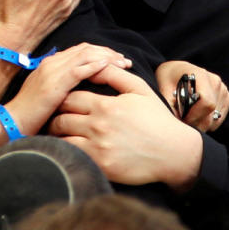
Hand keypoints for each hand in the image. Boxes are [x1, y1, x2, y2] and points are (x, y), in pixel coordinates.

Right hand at [4, 43, 130, 135]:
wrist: (13, 120)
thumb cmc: (31, 112)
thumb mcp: (47, 93)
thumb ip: (61, 85)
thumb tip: (79, 86)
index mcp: (51, 63)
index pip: (81, 50)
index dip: (101, 52)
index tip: (117, 60)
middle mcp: (52, 62)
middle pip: (86, 49)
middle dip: (108, 52)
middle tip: (125, 60)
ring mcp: (53, 71)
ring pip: (85, 55)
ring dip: (106, 57)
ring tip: (122, 63)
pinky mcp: (55, 83)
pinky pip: (79, 70)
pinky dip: (95, 66)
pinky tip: (109, 67)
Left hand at [50, 65, 201, 188]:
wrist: (176, 154)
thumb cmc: (157, 120)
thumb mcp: (139, 90)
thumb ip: (114, 75)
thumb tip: (94, 64)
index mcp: (105, 106)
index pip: (69, 98)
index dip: (61, 98)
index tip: (59, 101)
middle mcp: (98, 125)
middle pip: (60, 118)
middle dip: (54, 117)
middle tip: (52, 119)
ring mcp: (98, 147)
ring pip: (61, 138)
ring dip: (56, 136)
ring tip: (56, 134)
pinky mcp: (100, 165)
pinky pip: (71, 156)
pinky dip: (64, 152)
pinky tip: (65, 149)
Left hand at [155, 60, 228, 131]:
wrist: (177, 70)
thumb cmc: (168, 78)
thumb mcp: (163, 88)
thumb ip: (169, 105)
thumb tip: (177, 124)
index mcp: (200, 75)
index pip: (206, 102)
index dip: (195, 116)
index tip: (182, 121)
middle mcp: (215, 82)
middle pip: (212, 112)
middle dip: (196, 123)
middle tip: (182, 124)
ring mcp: (223, 89)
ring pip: (216, 118)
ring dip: (201, 124)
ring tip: (187, 119)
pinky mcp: (226, 97)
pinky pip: (219, 118)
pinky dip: (207, 123)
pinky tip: (196, 117)